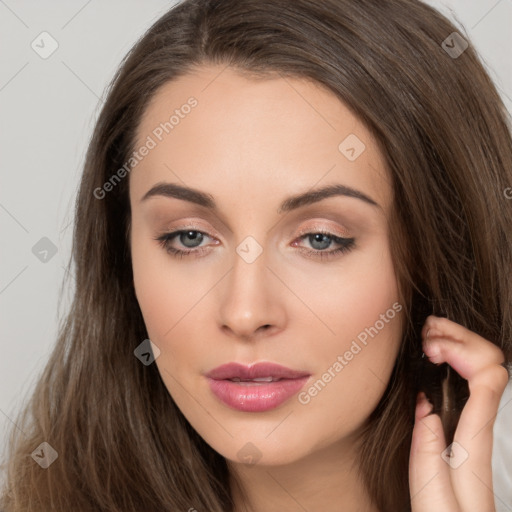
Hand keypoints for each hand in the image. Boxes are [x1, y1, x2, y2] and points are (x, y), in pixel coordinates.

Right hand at [409, 315, 509, 511]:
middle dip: (460, 337)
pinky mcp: (466, 426)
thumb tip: (426, 404)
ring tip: (430, 334)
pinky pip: (472, 381)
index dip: (462, 350)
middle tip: (428, 330)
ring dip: (458, 343)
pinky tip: (434, 359)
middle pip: (491, 364)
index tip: (430, 347)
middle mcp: (483, 428)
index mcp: (475, 442)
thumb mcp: (433, 498)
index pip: (489, 378)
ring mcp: (477, 424)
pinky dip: (454, 360)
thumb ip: (427, 453)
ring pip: (484, 368)